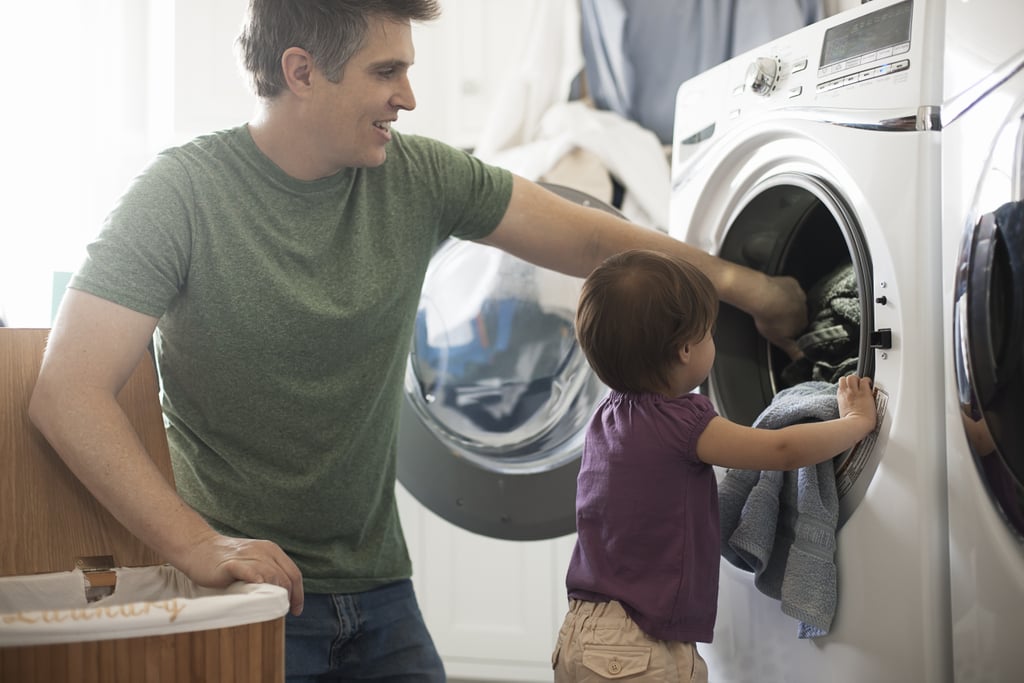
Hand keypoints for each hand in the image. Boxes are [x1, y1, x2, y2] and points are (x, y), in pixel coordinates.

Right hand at [176, 531, 304, 615]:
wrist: (198, 547)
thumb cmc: (226, 561)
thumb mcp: (253, 562)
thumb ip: (267, 573)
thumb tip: (282, 599)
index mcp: (271, 550)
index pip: (294, 573)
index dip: (299, 593)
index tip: (296, 610)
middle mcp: (263, 551)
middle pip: (285, 577)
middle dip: (288, 597)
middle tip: (281, 613)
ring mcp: (247, 556)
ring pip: (271, 575)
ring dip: (275, 594)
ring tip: (271, 609)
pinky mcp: (230, 564)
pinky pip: (249, 571)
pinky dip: (258, 581)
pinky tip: (259, 593)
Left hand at [751, 275, 807, 359]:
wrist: (762, 296)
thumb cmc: (770, 318)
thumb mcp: (780, 340)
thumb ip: (793, 351)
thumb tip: (803, 360)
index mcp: (803, 322)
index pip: (802, 328)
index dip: (794, 330)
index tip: (786, 330)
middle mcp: (805, 308)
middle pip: (800, 314)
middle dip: (792, 316)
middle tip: (778, 318)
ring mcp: (799, 294)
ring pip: (796, 301)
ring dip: (788, 304)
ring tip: (775, 307)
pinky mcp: (791, 283)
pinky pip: (790, 288)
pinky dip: (784, 291)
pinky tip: (775, 294)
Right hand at [836, 374, 876, 434]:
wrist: (857, 425)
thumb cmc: (851, 423)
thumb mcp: (843, 412)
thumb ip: (845, 405)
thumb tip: (849, 407)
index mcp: (841, 397)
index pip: (842, 384)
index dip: (848, 385)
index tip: (852, 388)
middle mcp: (847, 392)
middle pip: (846, 378)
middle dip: (852, 380)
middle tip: (859, 385)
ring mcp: (855, 392)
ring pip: (853, 377)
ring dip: (859, 379)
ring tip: (864, 385)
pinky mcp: (864, 393)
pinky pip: (865, 381)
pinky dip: (868, 381)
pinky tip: (870, 386)